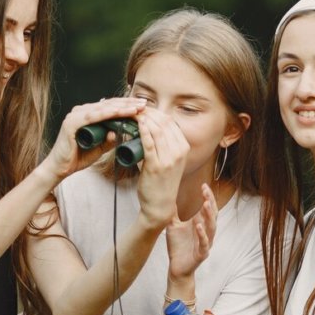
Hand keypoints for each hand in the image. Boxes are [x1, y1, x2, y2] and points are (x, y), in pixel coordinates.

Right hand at [41, 98, 145, 180]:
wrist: (60, 168)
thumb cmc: (78, 158)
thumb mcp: (99, 148)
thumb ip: (108, 141)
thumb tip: (117, 133)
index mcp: (87, 115)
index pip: (110, 107)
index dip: (126, 106)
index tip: (142, 107)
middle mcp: (81, 112)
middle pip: (108, 104)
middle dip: (127, 104)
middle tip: (144, 104)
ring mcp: (75, 116)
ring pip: (103, 108)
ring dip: (121, 107)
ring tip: (136, 108)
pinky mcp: (72, 123)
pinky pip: (92, 116)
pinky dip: (106, 113)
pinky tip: (119, 112)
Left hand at [134, 108, 188, 229]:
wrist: (160, 205)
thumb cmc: (161, 182)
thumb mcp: (170, 160)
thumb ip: (163, 145)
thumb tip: (148, 128)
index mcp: (183, 147)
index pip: (170, 122)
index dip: (155, 112)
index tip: (142, 108)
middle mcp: (179, 151)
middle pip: (164, 122)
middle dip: (148, 112)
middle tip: (133, 108)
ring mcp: (169, 159)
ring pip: (156, 130)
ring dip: (143, 119)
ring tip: (131, 114)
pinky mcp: (156, 166)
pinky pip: (149, 143)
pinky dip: (142, 131)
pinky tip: (136, 124)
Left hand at [166, 183, 217, 279]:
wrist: (177, 267)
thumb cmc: (177, 246)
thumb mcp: (174, 225)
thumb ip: (173, 212)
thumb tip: (167, 196)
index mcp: (201, 224)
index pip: (208, 207)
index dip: (207, 196)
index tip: (203, 185)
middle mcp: (206, 231)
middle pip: (212, 214)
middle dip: (210, 202)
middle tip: (205, 191)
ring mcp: (205, 242)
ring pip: (212, 227)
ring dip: (209, 216)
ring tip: (206, 204)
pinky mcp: (202, 253)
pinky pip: (204, 243)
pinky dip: (202, 234)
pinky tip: (198, 226)